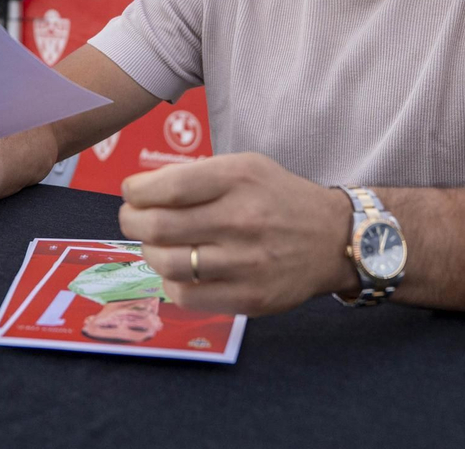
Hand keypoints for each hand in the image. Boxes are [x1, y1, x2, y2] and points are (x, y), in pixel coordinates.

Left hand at [118, 152, 354, 315]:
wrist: (332, 238)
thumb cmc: (278, 197)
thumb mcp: (245, 166)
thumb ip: (196, 175)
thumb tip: (142, 191)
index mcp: (238, 178)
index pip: (168, 187)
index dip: (136, 192)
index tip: (132, 194)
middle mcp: (242, 219)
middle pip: (160, 226)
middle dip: (132, 222)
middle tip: (132, 219)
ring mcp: (247, 263)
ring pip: (168, 263)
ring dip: (149, 253)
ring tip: (155, 245)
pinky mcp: (251, 298)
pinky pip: (187, 297)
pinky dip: (170, 284)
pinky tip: (177, 272)